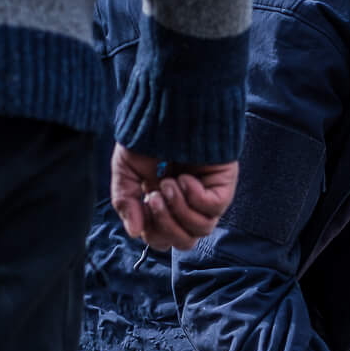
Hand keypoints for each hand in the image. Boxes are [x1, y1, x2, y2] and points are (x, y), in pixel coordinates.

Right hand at [110, 147, 238, 250]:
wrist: (169, 108)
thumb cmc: (148, 135)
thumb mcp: (126, 170)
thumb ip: (126, 202)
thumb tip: (135, 232)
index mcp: (165, 204)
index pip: (161, 238)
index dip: (151, 231)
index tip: (142, 202)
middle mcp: (188, 205)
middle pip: (183, 242)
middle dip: (165, 225)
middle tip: (155, 196)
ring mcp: (207, 197)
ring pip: (199, 231)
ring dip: (178, 210)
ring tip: (170, 182)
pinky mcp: (223, 187)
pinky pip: (213, 211)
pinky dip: (195, 197)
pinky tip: (187, 176)